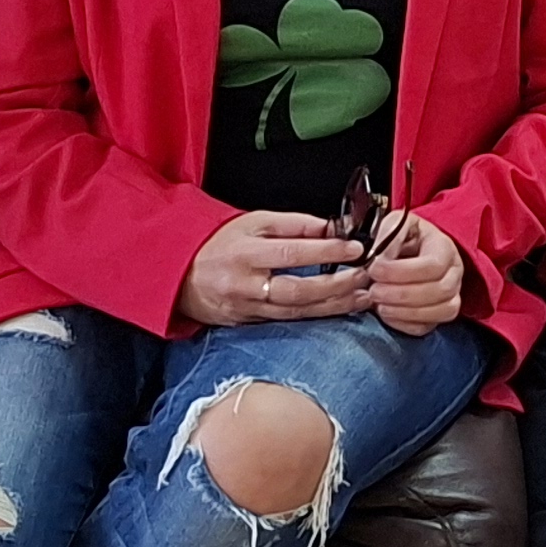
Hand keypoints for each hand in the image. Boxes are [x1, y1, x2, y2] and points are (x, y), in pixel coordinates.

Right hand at [179, 210, 375, 330]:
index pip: (292, 253)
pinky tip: (337, 310)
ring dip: (334, 306)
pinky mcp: (248, 324)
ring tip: (362, 297)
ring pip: (297, 312)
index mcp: (246, 254)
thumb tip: (332, 228)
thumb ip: (294, 225)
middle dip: (338, 286)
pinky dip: (315, 316)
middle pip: (299, 291)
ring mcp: (247, 309)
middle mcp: (246, 285)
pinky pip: (287, 322)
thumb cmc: (218, 243)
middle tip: (365, 277)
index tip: (355, 248)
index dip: (327, 251)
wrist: (179, 274)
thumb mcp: (254, 222)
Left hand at [366, 212, 467, 336]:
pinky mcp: (439, 313)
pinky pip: (429, 326)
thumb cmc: (403, 236)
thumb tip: (379, 261)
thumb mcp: (394, 224)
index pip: (433, 265)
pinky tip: (387, 314)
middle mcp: (454, 272)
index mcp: (444, 247)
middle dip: (402, 294)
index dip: (402, 271)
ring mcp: (451, 294)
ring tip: (378, 304)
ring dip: (405, 312)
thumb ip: (386, 237)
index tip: (374, 269)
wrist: (412, 249)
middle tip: (373, 290)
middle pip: (440, 290)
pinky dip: (406, 324)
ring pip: (441, 311)